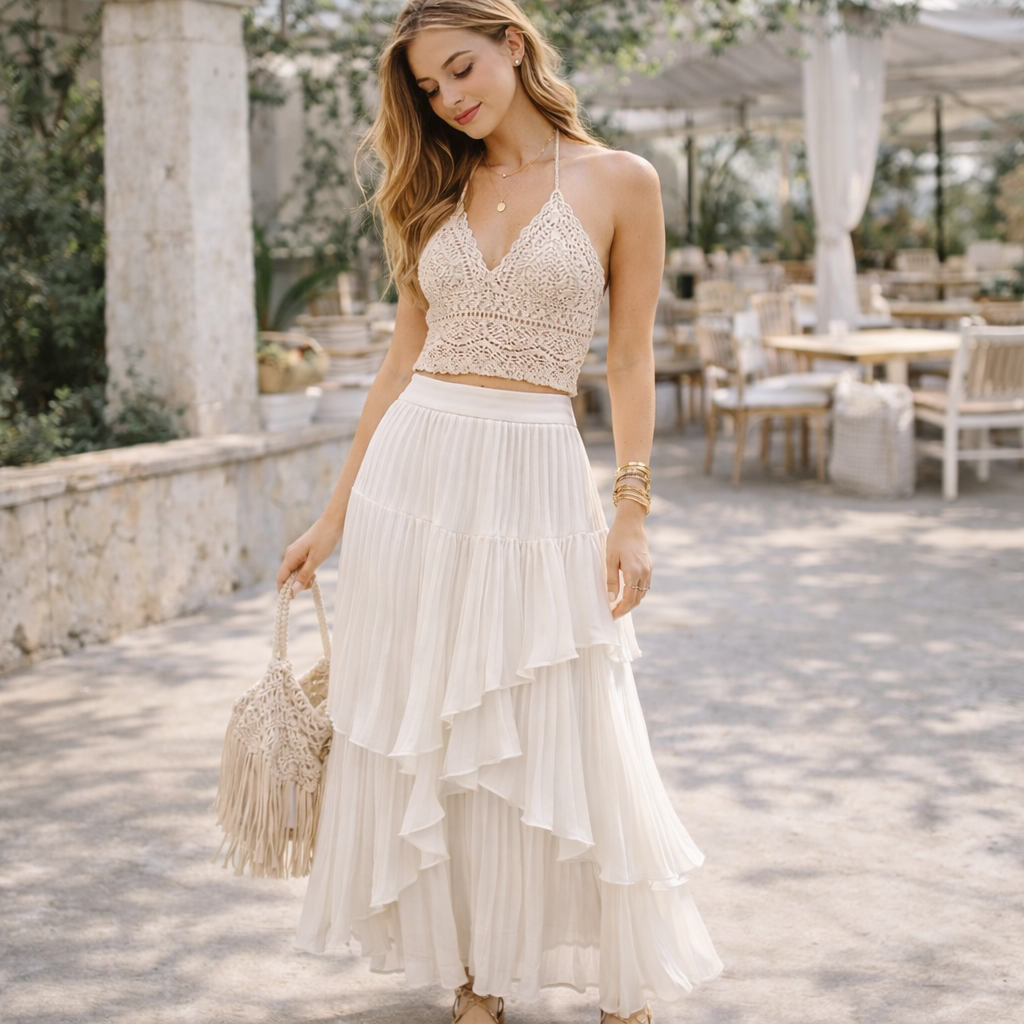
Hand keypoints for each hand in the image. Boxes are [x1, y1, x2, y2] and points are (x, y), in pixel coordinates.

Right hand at [275, 516, 343, 596]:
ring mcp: (296, 553)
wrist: (332, 523)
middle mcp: (290, 555)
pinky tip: (315, 571)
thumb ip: (304, 575)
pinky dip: (306, 572)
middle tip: (311, 583)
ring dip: (302, 578)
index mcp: (291, 556)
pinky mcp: (302, 552)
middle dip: (296, 584)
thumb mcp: (316, 559)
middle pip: (287, 576)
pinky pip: (299, 567)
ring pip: (294, 572)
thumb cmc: (325, 539)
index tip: (293, 599)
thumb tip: (293, 590)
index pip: (281, 578)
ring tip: (315, 577)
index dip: (284, 590)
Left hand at [605, 501, 651, 619]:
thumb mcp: (610, 559)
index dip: (621, 610)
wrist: (631, 523)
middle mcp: (644, 573)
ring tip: (619, 605)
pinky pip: (645, 585)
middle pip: (637, 599)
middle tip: (614, 614)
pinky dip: (637, 593)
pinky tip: (628, 593)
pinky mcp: (649, 566)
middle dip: (626, 609)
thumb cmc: (617, 539)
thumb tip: (612, 599)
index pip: (628, 599)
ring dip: (632, 602)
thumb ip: (612, 580)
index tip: (612, 616)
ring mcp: (648, 570)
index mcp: (634, 573)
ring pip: (642, 593)